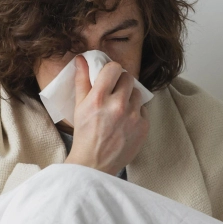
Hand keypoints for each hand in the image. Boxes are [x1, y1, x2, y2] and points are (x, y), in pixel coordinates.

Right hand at [63, 55, 148, 175]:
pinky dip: (136, 113)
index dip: (111, 71)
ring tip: (119, 110)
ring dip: (129, 98)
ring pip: (137, 93)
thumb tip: (81, 59)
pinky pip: (143, 110)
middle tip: (113, 94)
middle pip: (128, 78)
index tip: (108, 77)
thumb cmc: (84, 135)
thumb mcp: (79, 107)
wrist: (94, 164)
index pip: (114, 68)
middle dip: (120, 83)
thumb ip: (82, 80)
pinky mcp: (143, 127)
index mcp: (99, 98)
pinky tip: (125, 123)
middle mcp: (117, 106)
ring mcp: (133, 117)